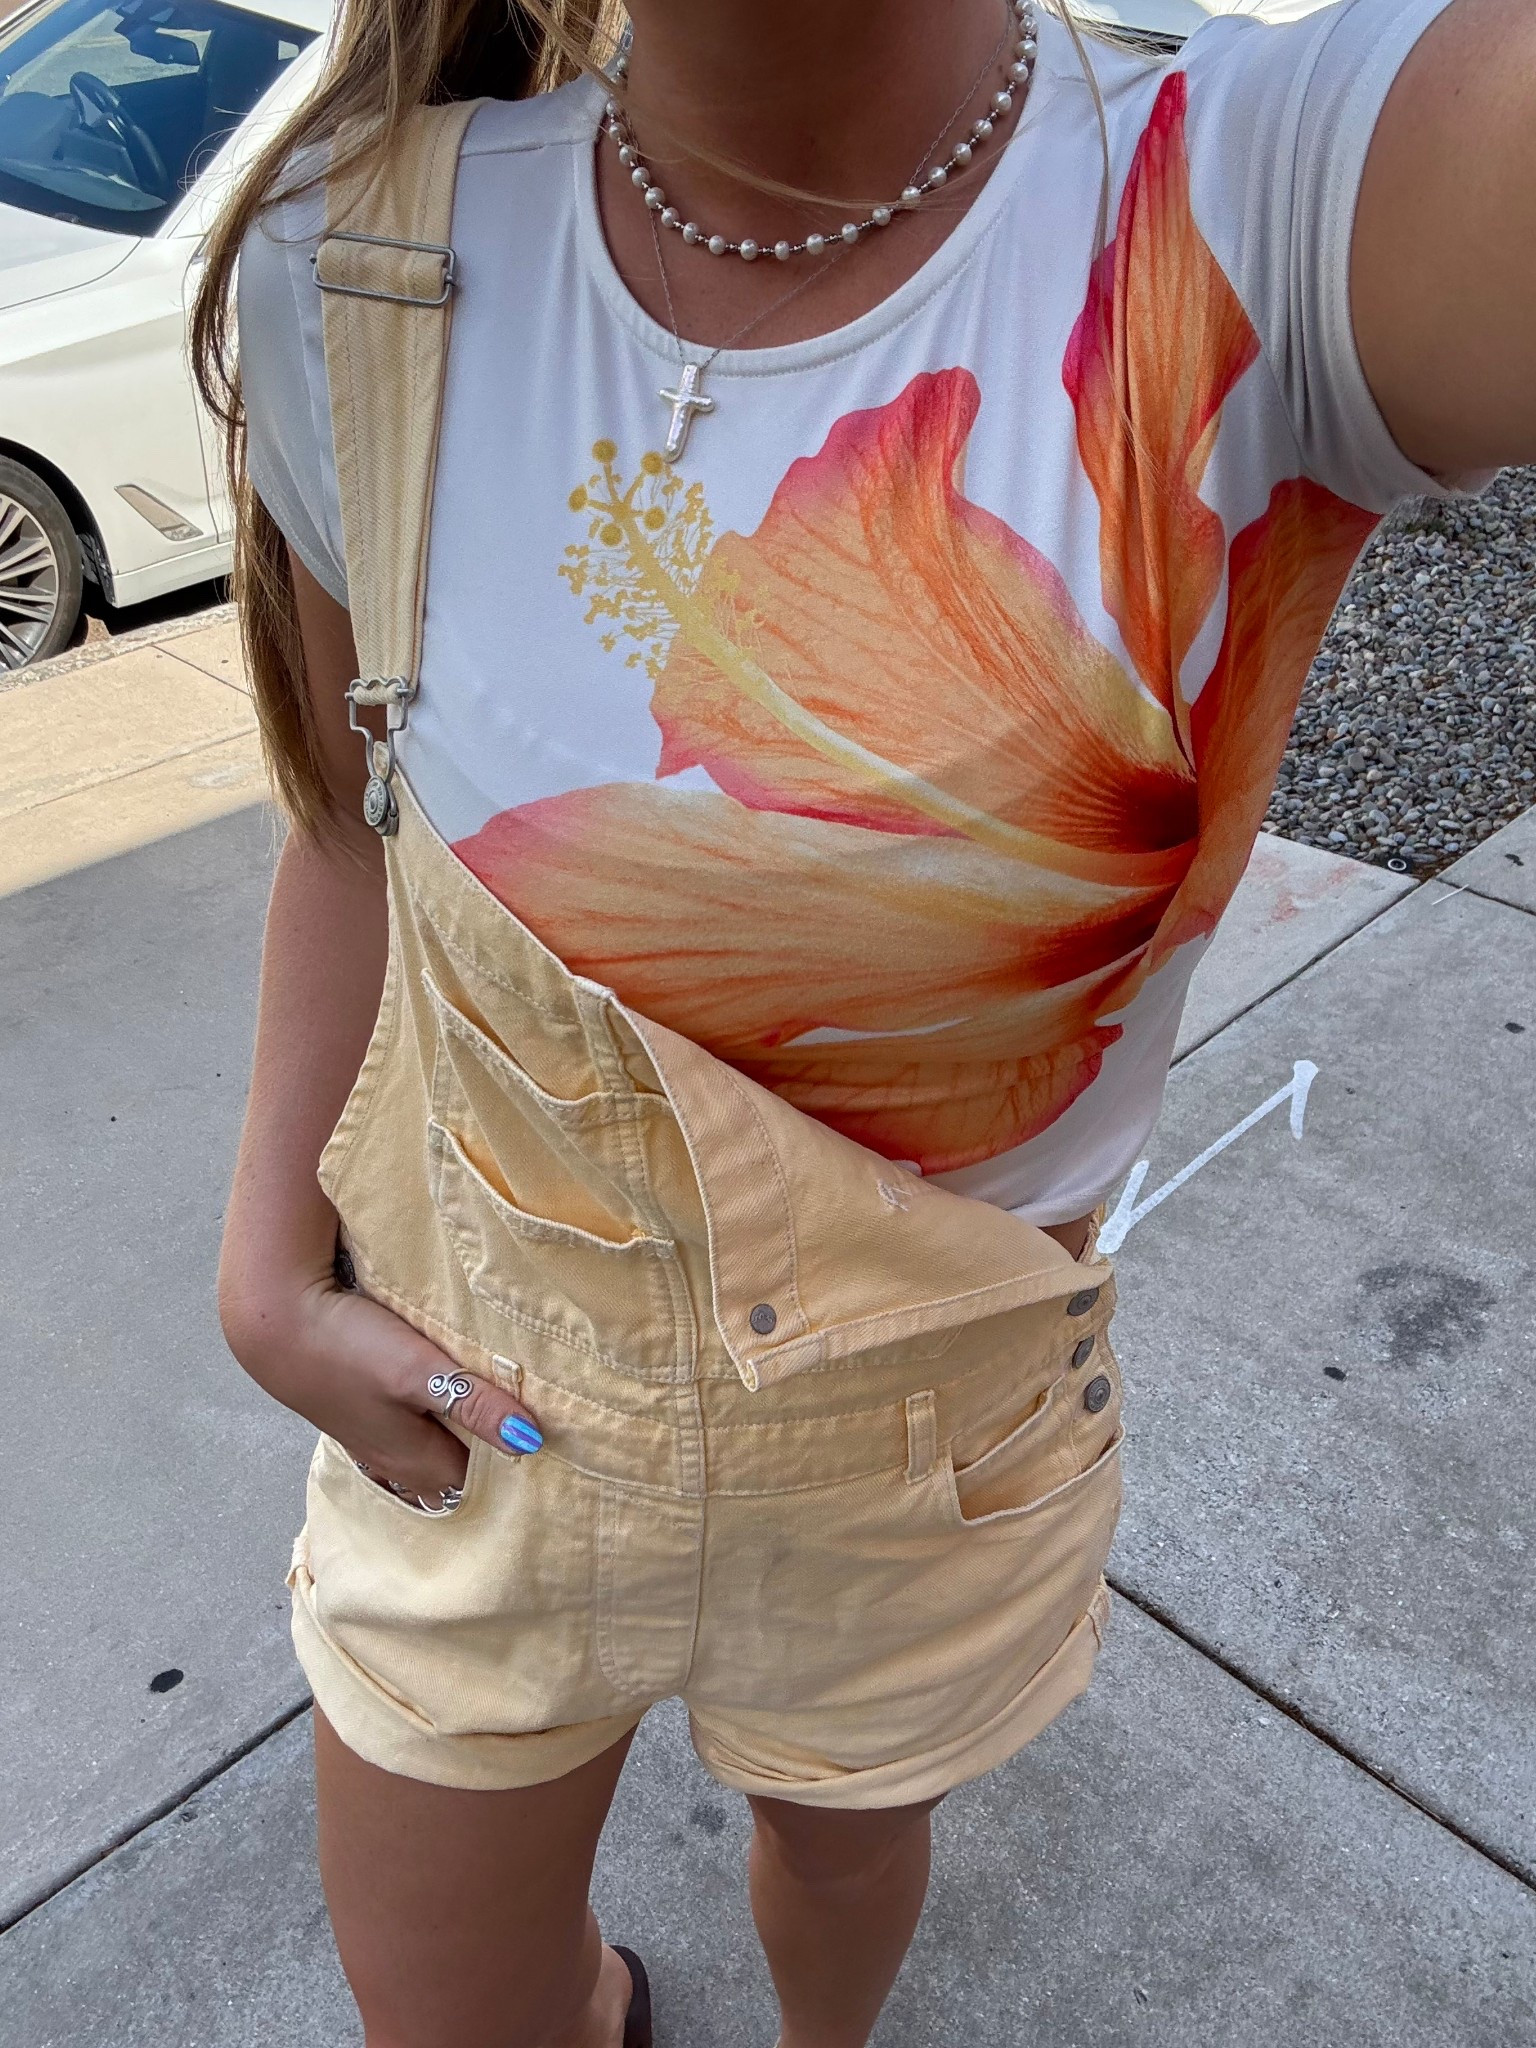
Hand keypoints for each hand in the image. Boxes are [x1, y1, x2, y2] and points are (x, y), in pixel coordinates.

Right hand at [223, 1273, 542, 1502]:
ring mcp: (378, 1437)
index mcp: (419, 1460)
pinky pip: (416, 1424)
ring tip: (507, 1408)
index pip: (488, 1482)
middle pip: (464, 1466)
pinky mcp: (364, 1409)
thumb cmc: (347, 1347)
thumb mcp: (417, 1372)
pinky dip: (440, 1415)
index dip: (522, 1463)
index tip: (562, 1443)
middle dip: (500, 1451)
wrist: (275, 1323)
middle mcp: (399, 1460)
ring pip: (439, 1444)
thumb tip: (532, 1441)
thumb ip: (473, 1405)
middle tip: (548, 1425)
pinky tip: (452, 1393)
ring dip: (469, 1430)